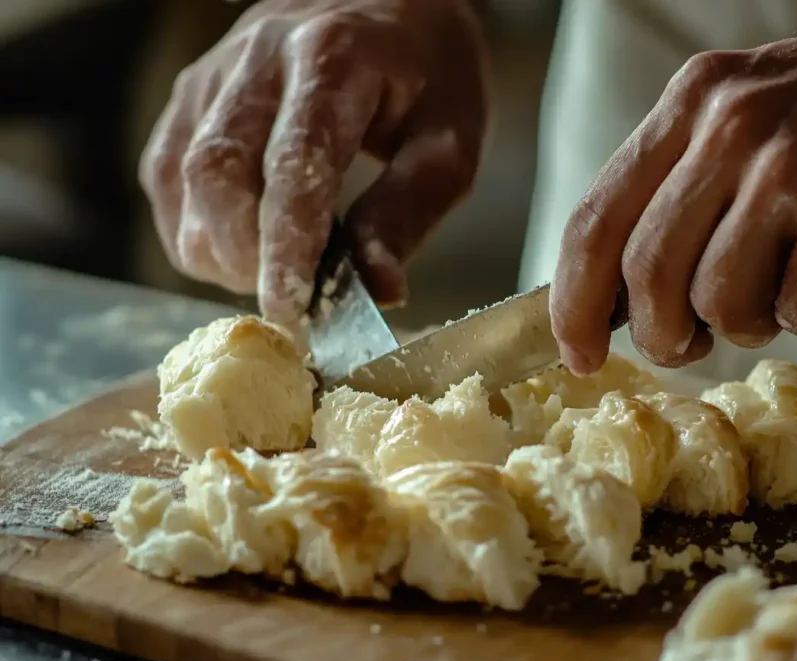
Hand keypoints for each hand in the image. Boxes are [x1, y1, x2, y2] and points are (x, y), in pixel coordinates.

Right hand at [140, 0, 487, 323]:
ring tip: (269, 274)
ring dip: (215, 248)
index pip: (293, 166)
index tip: (292, 312)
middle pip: (219, 172)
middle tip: (290, 301)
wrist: (394, 4)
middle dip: (246, 256)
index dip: (286, 249)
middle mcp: (259, 55)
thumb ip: (409, 214)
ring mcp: (216, 71)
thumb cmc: (430, 77)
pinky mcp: (192, 93)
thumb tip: (379, 292)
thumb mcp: (449, 143)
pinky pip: (166, 171)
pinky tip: (237, 249)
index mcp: (333, 58)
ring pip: (182, 176)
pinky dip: (191, 227)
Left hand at [550, 0, 796, 373]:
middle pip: (647, 274)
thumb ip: (674, 192)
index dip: (573, 302)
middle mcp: (730, 128)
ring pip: (718, 302)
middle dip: (659, 334)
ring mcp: (790, 169)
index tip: (576, 351)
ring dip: (744, 323)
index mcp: (689, 107)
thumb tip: (612, 297)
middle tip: (686, 343)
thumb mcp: (739, 119)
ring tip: (780, 287)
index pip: (595, 221)